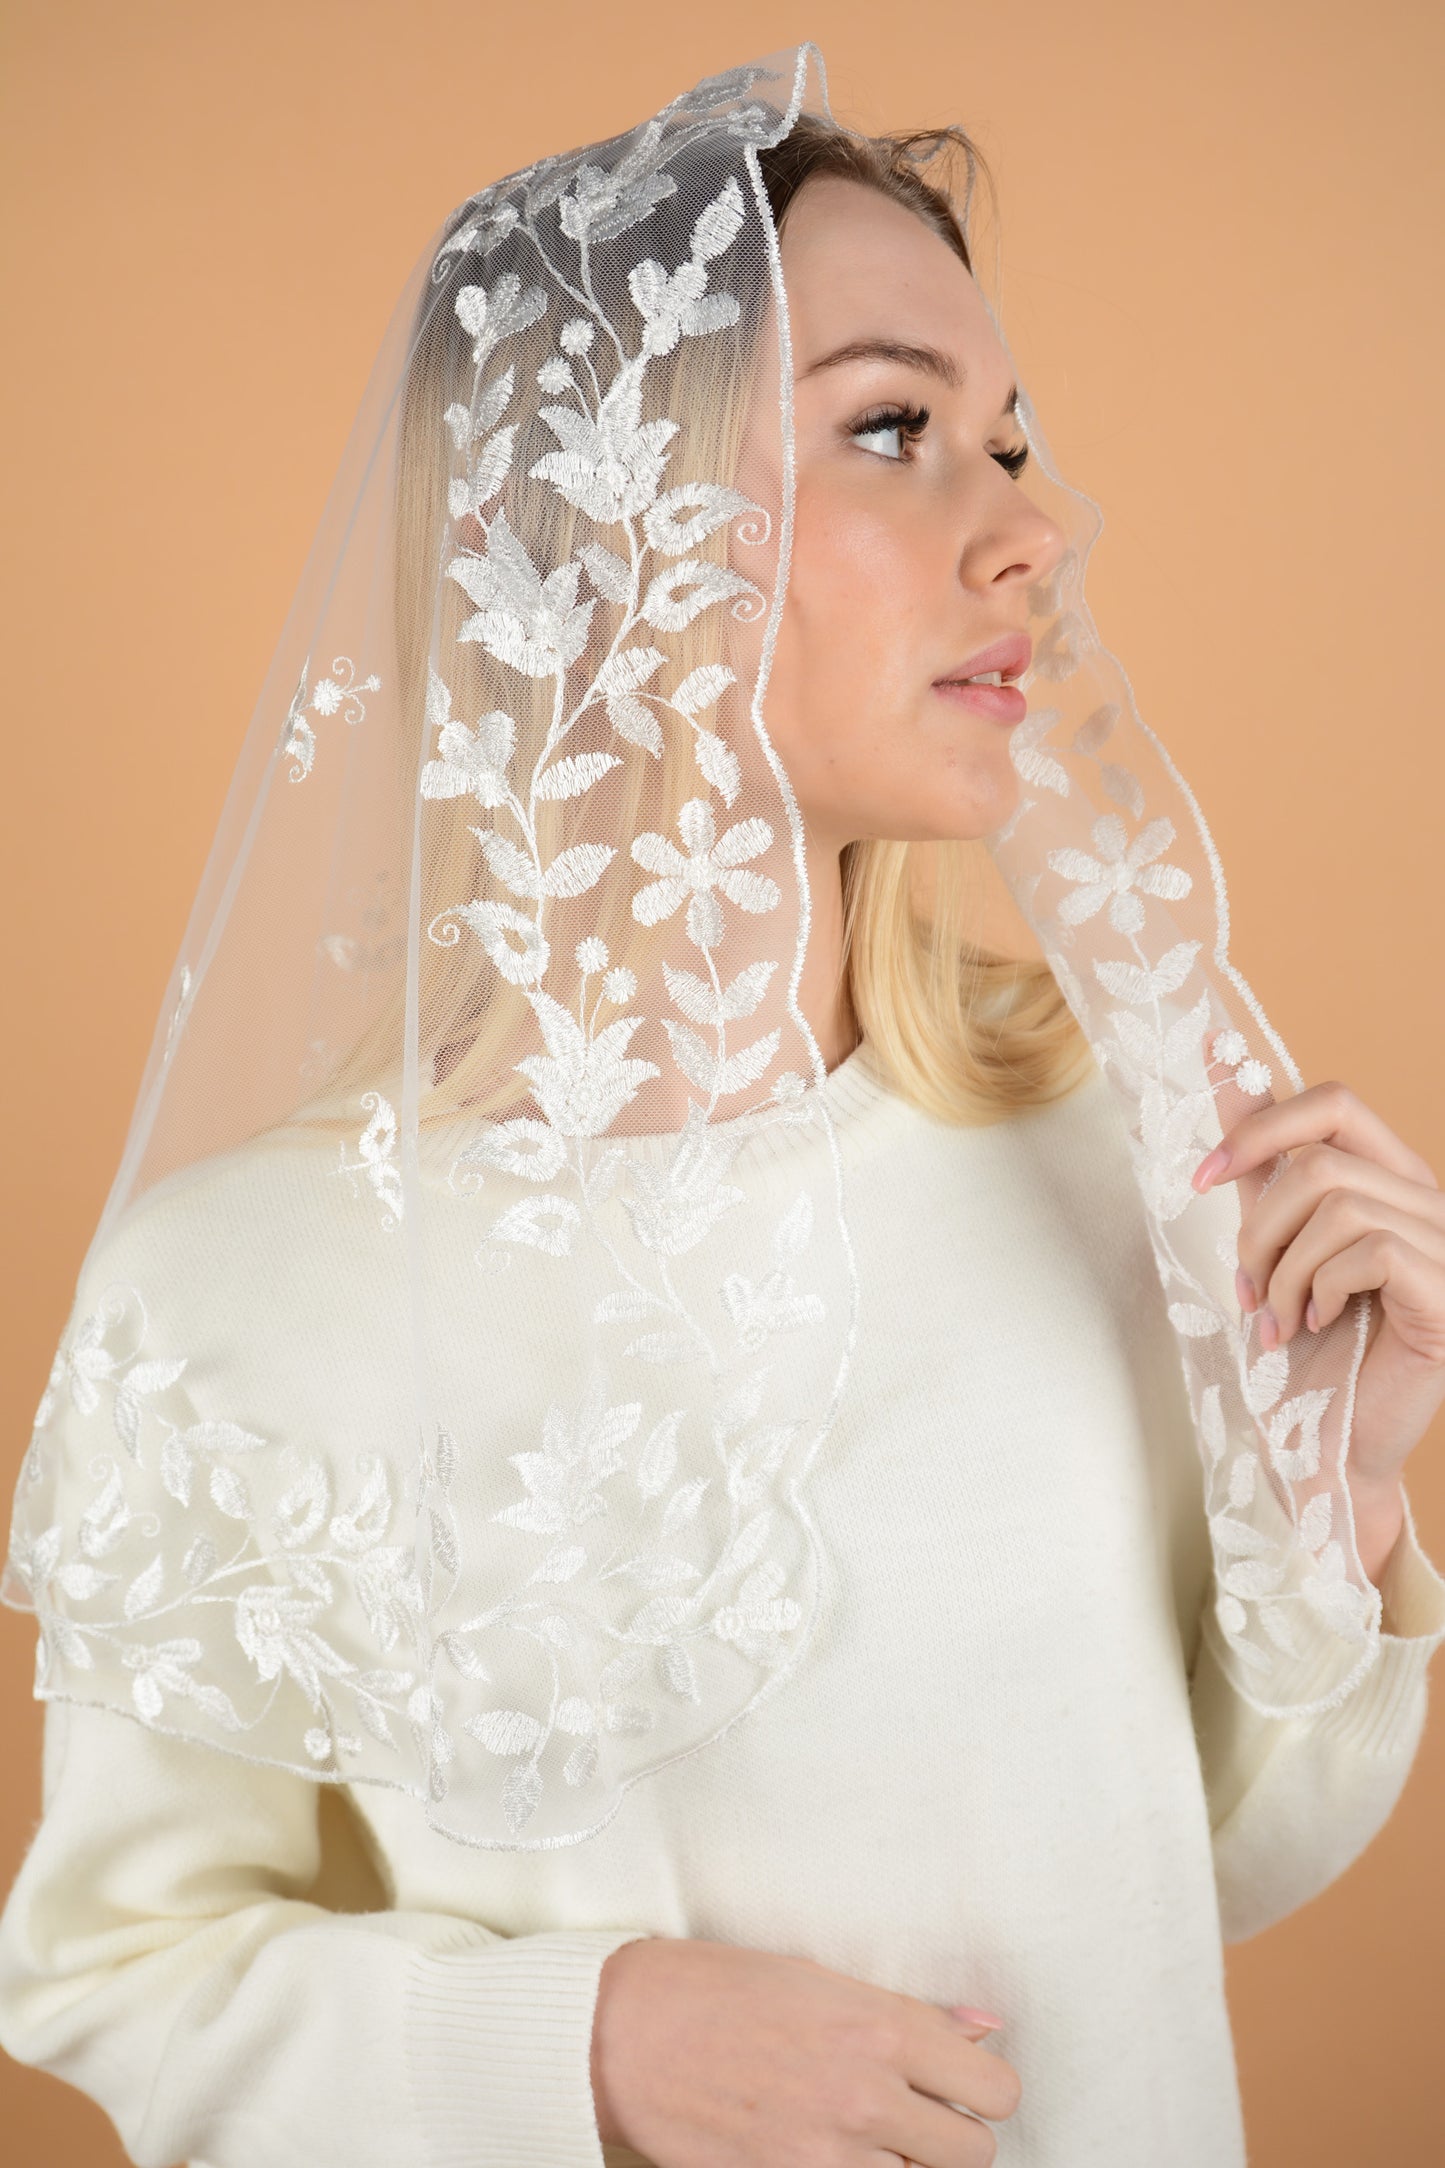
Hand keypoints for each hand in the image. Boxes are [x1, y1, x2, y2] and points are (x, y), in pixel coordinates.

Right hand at [590, 1935, 1020, 2165]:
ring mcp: (829, 2156)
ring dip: (905, 2164)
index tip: (960, 2088)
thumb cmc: (713, 1990)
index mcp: (881, 2027)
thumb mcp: (819, 1978)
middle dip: (950, 2137)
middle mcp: (867, 2096)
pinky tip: (833, 2153)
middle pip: (973, 2154)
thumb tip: (982, 2029)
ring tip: (868, 2136)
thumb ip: (911, 2013)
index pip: (995, 2091)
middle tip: (914, 2117)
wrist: (624, 2034)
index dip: (983, 2092)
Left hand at [1191, 1070, 1444, 1505]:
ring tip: (1277, 1320)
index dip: (1259, 1125)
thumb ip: (1260, 1164)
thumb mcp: (1273, 1241)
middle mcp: (1428, 1202)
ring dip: (1283, 1270)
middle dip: (1259, 1228)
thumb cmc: (1305, 1351)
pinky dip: (1320, 1289)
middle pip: (1319, 1160)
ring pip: (1337, 1205)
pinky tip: (1316, 1326)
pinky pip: (1369, 1250)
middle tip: (1246, 1288)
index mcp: (1390, 1180)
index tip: (1199, 1175)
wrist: (1328, 1444)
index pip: (1334, 1103)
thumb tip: (1222, 1063)